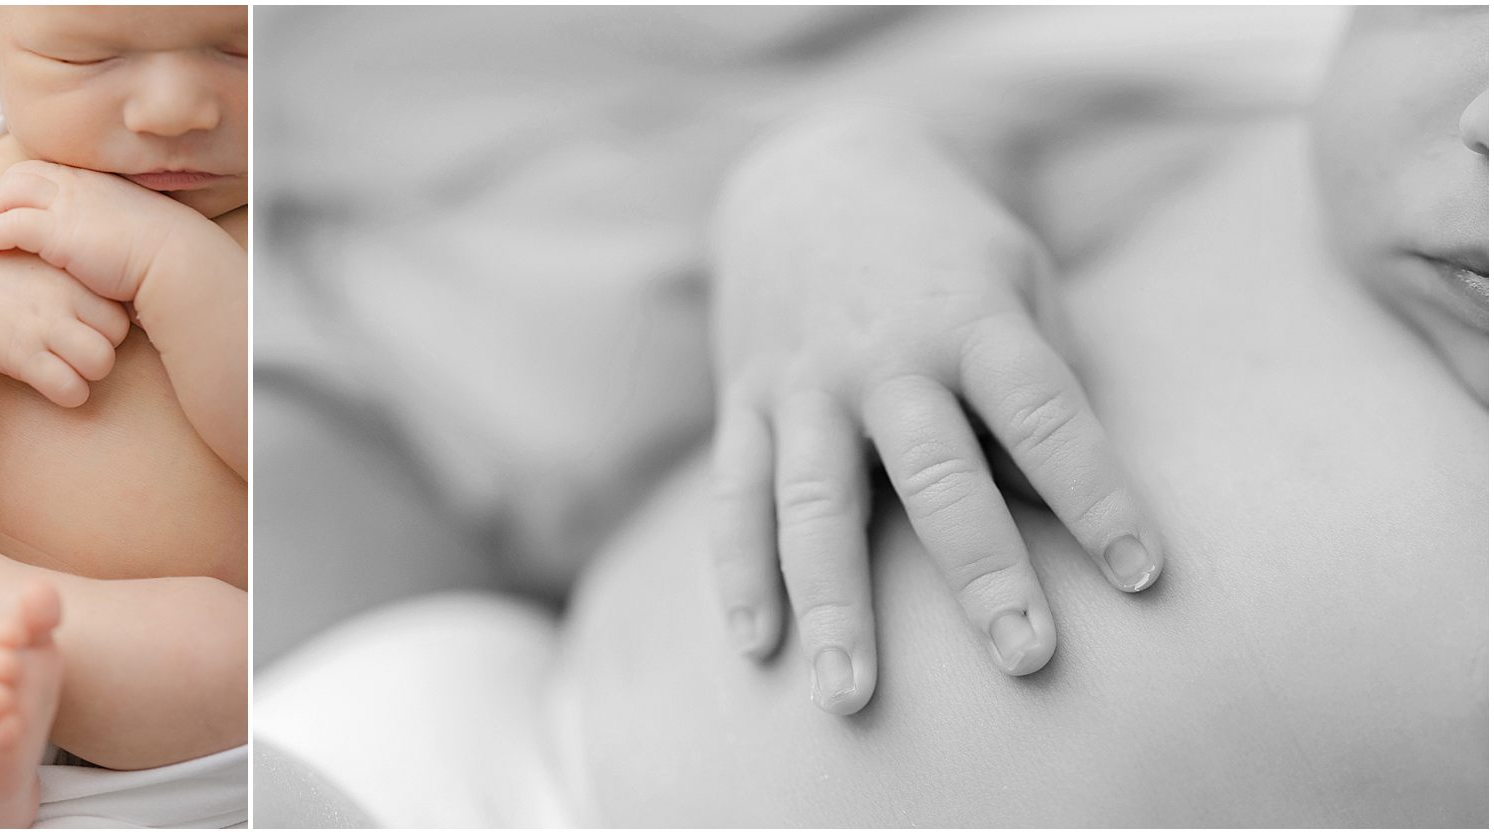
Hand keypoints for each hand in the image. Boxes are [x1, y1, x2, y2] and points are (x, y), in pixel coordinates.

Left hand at [0, 161, 215, 301]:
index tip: (3, 210)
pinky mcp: (56, 230)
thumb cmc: (164, 259)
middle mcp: (79, 186)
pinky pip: (6, 224)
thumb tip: (103, 245)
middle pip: (20, 177)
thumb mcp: (134, 233)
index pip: (45, 173)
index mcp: (97, 184)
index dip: (19, 190)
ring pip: (6, 195)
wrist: (179, 265)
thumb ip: (110, 229)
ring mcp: (67, 204)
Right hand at [0, 237, 130, 406]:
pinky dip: (69, 393)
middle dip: (103, 349)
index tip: (88, 330)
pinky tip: (50, 383)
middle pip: (118, 336)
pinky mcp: (21, 355)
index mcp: (69, 275)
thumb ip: (72, 276)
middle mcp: (62, 299)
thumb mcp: (37, 260)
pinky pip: (71, 388)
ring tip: (67, 368)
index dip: (108, 327)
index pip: (120, 310)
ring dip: (89, 374)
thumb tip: (106, 287)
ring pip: (101, 363)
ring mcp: (42, 327)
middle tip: (78, 351)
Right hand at [708, 111, 1165, 714]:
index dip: (1098, 496)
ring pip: (814, 504)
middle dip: (982, 571)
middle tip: (1027, 658)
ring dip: (833, 602)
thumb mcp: (1017, 274)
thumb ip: (1042, 376)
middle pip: (936, 475)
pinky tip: (755, 645)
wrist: (811, 170)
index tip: (1143, 577)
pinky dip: (738, 571)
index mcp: (972, 318)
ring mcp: (803, 382)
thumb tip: (1055, 504)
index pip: (1047, 417)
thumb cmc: (943, 247)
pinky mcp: (744, 399)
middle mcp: (885, 357)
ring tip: (849, 695)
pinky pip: (735, 494)